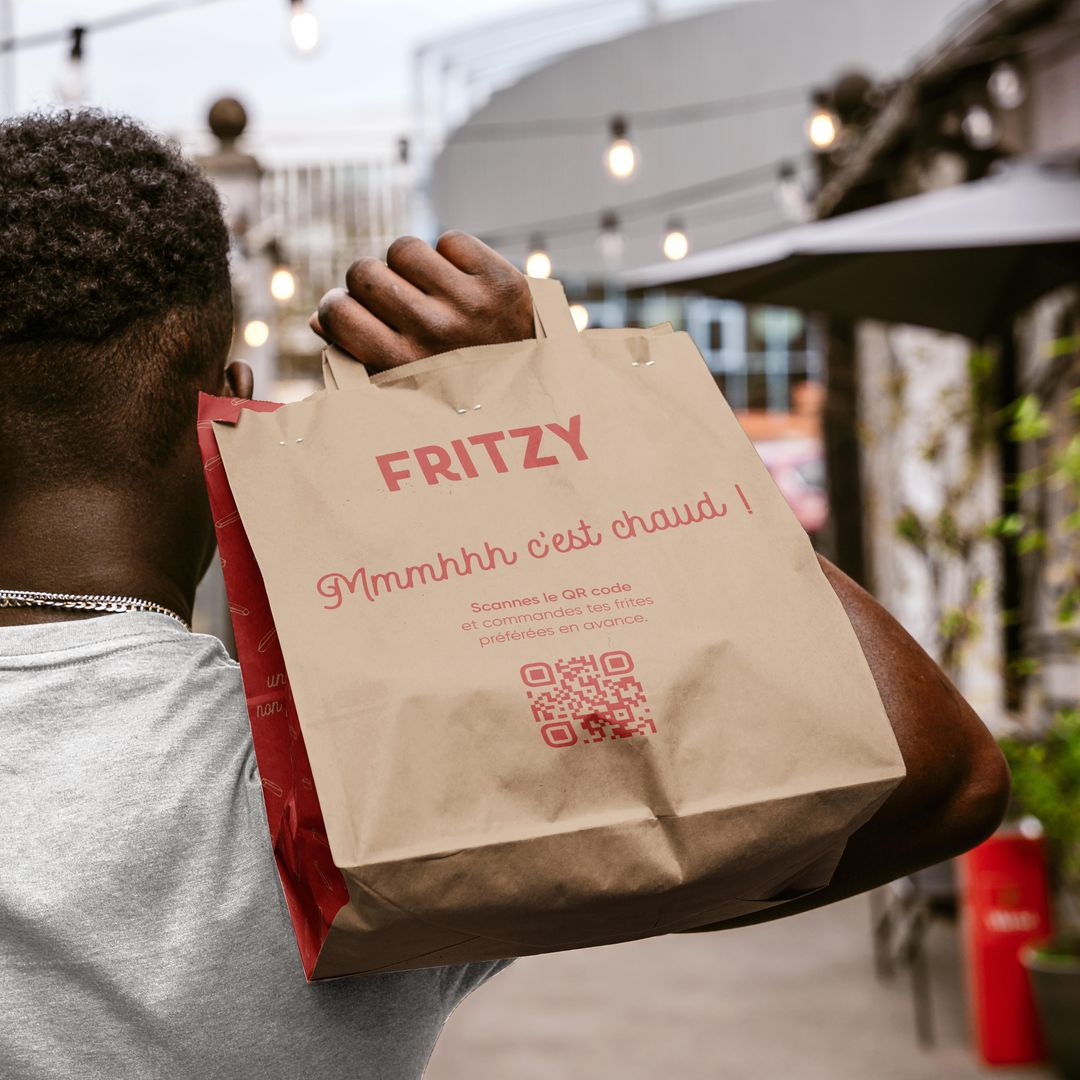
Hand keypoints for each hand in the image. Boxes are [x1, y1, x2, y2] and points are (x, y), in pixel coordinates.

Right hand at [312, 231, 533, 371]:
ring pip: (404, 249)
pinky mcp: (501, 280)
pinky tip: (460, 284)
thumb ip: (358, 360)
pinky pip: (449, 241)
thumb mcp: (404, 393)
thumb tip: (319, 319)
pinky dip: (450, 257)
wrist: (534, 393)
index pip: (337, 312)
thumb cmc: (454, 394)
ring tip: (425, 289)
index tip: (349, 312)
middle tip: (389, 299)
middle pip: (365, 272)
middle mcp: (434, 334)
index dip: (338, 307)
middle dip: (369, 282)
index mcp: (403, 367)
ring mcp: (470, 304)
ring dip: (408, 264)